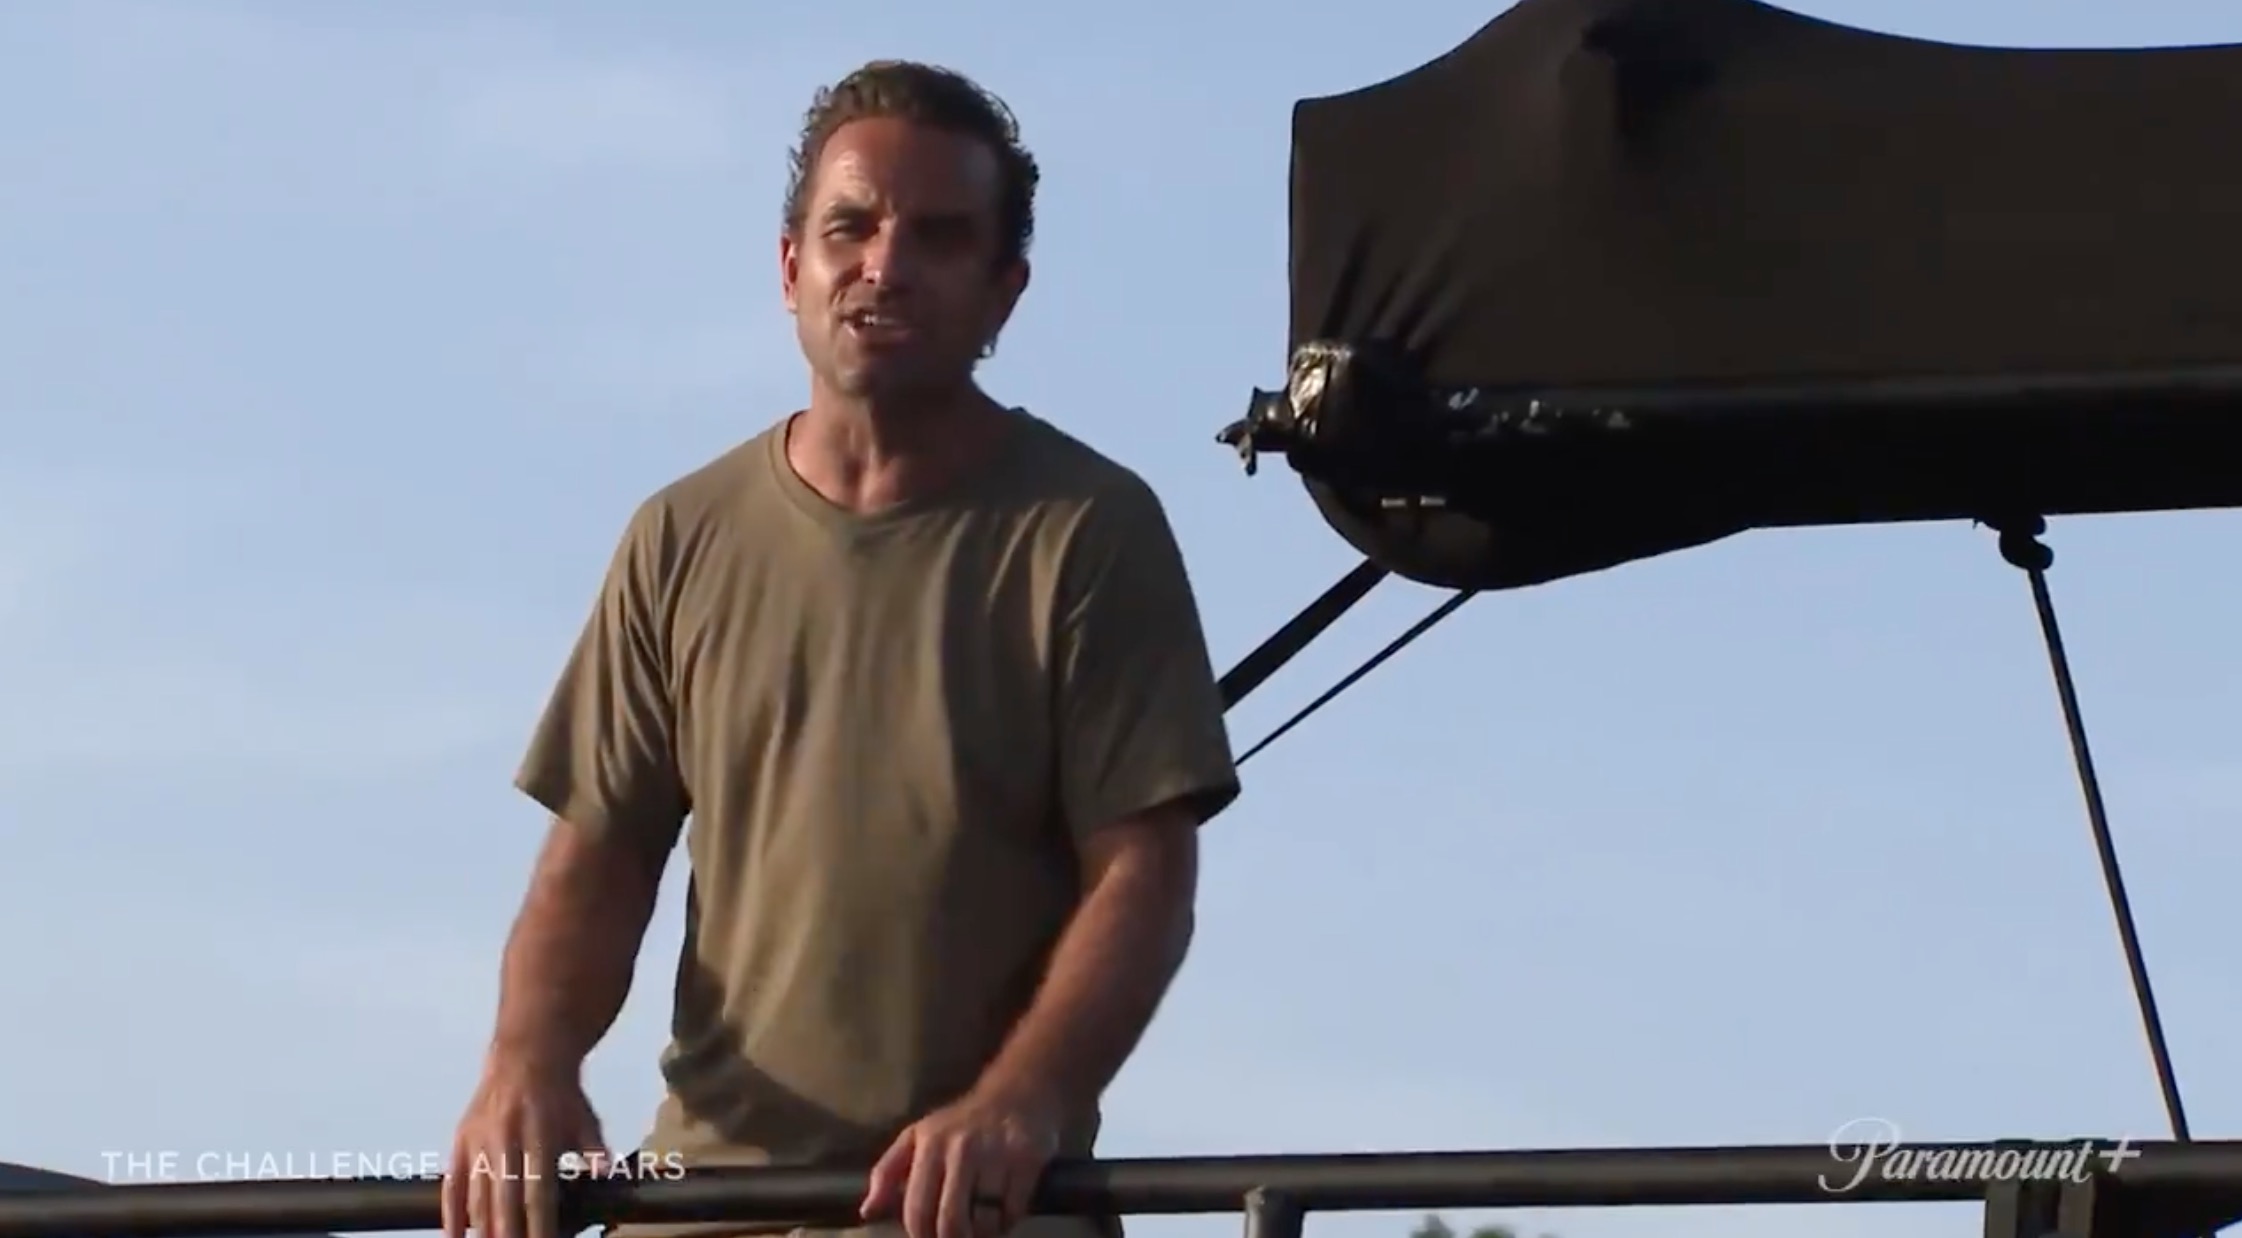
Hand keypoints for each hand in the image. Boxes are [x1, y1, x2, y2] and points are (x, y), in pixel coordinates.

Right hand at [441, 1055, 608, 1237]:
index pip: (538, 1194)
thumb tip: (606, 1171)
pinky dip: (450, 1214)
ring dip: (482, 1231)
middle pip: (504, 1202)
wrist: (527, 1054)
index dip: (540, 1226)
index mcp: (538, 1137)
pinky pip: (452, 1185)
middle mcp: (505, 1141)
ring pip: (477, 1197)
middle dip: (509, 1235)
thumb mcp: (584, 1118)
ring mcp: (479, 1143)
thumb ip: (593, 1148)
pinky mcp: (461, 1142)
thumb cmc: (561, 1093)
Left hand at [860, 1088, 1062, 1237]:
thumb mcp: (917, 1137)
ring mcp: (997, 1154)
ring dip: (983, 1235)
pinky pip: (1013, 1210)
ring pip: (985, 1221)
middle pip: (951, 1221)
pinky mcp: (1027, 1159)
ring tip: (981, 1230)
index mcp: (929, 1145)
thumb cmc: (960, 1122)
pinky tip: (1003, 1215)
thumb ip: (887, 1173)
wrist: (1017, 1092)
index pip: (917, 1210)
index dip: (921, 1236)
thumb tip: (867, 1212)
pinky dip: (1007, 1222)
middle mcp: (962, 1149)